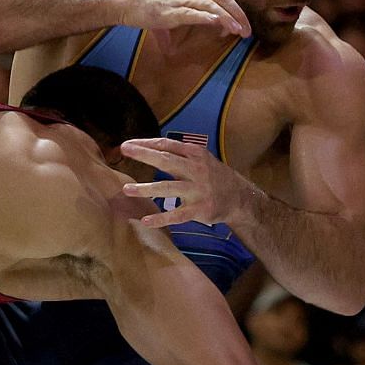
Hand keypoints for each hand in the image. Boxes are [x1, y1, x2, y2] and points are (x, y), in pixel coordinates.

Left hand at [119, 137, 254, 228]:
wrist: (240, 198)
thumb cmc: (214, 177)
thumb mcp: (202, 159)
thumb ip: (180, 154)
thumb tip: (151, 147)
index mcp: (196, 155)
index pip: (168, 145)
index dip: (147, 143)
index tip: (128, 144)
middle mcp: (196, 170)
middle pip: (166, 160)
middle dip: (144, 155)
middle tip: (124, 150)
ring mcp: (197, 190)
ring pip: (167, 189)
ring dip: (145, 189)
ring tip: (126, 189)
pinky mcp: (199, 210)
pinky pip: (176, 215)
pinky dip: (161, 219)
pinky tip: (146, 221)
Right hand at [122, 0, 248, 38]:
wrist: (125, 1)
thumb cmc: (143, 7)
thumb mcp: (163, 18)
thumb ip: (170, 32)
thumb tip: (170, 49)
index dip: (233, 11)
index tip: (240, 27)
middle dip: (238, 14)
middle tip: (248, 31)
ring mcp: (181, 1)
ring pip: (212, 5)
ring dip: (228, 17)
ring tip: (239, 30)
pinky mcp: (171, 11)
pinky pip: (194, 13)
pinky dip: (208, 17)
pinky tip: (219, 23)